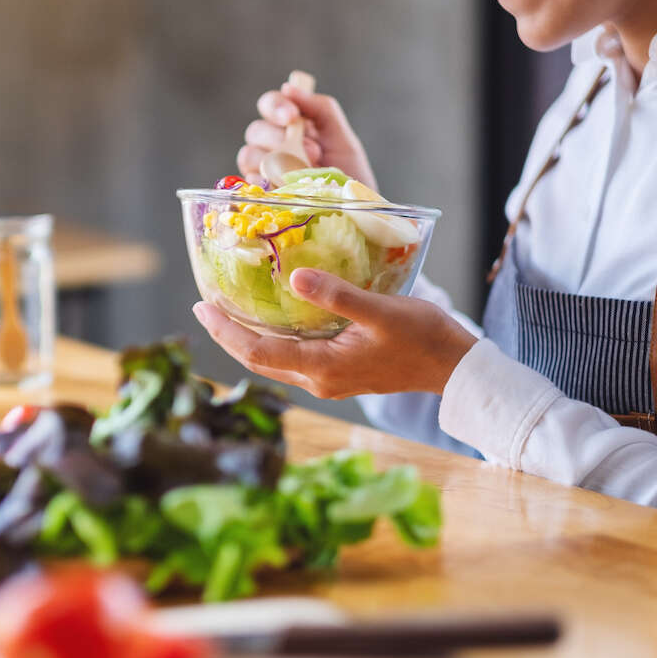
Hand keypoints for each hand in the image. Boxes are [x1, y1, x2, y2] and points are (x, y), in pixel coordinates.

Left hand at [193, 269, 477, 397]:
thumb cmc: (423, 337)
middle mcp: (319, 380)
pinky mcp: (339, 373)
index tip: (201, 306)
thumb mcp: (381, 311)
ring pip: (274, 361)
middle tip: (204, 305)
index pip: (258, 352)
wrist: (455, 368)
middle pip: (258, 360)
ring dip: (247, 338)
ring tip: (227, 310)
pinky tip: (270, 319)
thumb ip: (337, 296)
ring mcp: (329, 380)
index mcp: (322, 368)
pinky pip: (293, 359)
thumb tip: (295, 277)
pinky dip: (273, 340)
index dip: (225, 330)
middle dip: (228, 334)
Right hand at [237, 79, 377, 189]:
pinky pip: (249, 183)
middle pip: (255, 130)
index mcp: (291, 126)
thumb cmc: (349, 173)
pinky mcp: (261, 194)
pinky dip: (265, 182)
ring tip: (305, 173)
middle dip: (280, 138)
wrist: (355, 211)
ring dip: (274, 161)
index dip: (275, 106)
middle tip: (313, 152)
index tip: (291, 116)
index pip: (270, 105)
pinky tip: (284, 187)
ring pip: (248, 155)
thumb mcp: (342, 138)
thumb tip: (289, 86)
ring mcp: (264, 170)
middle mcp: (273, 145)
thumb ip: (321, 108)